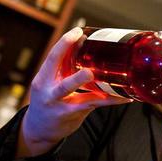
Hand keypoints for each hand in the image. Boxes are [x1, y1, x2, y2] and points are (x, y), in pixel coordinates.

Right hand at [17, 27, 132, 156]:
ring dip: (91, 88)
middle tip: (89, 69)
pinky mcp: (71, 115)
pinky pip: (93, 104)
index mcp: (44, 78)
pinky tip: (124, 97)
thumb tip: (85, 47)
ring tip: (110, 84)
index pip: (52, 57)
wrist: (38, 129)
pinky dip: (110, 100)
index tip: (77, 31)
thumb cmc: (49, 100)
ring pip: (76, 95)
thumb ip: (64, 68)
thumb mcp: (50, 82)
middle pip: (62, 81)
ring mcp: (60, 104)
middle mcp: (49, 91)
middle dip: (76, 75)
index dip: (64, 43)